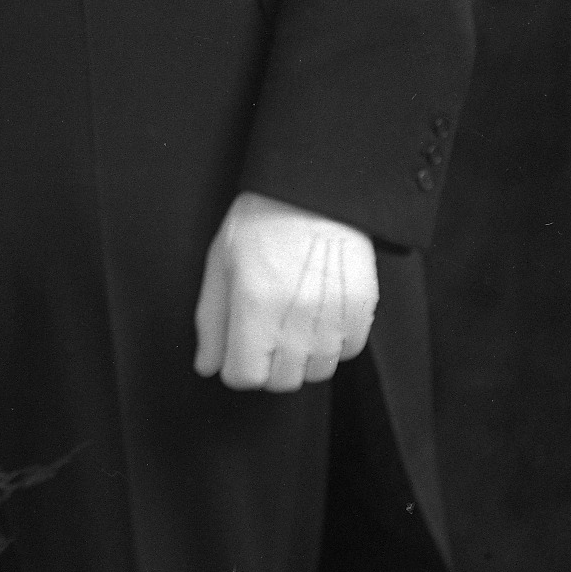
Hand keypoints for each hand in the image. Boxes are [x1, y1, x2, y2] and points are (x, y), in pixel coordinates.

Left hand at [193, 192, 377, 392]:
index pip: (246, 376)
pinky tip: (321, 316)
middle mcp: (296, 317)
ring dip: (303, 358)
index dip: (238, 366)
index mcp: (255, 305)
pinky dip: (334, 343)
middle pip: (282, 381)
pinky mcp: (362, 307)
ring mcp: (333, 314)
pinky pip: (348, 351)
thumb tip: (207, 366)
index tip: (240, 349)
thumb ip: (212, 321)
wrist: (315, 190)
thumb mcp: (221, 263)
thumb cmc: (263, 221)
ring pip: (317, 372)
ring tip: (295, 324)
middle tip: (267, 335)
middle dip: (269, 365)